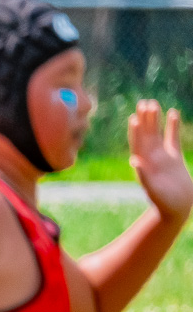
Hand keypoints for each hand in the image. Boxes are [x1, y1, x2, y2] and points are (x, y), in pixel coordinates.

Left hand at [129, 100, 192, 220]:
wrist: (177, 209)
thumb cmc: (164, 202)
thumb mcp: (152, 189)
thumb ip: (144, 175)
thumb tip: (134, 161)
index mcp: (144, 164)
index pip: (138, 144)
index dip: (136, 131)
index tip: (134, 118)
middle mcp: (151, 158)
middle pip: (146, 135)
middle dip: (144, 119)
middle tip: (143, 102)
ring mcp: (162, 156)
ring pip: (157, 133)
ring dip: (155, 119)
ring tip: (152, 103)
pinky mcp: (174, 158)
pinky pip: (172, 138)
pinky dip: (172, 126)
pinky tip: (173, 113)